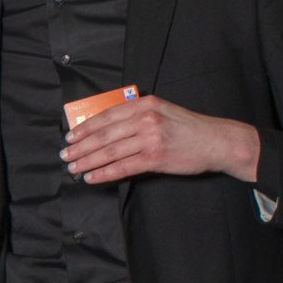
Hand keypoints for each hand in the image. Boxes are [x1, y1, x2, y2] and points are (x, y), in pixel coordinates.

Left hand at [62, 96, 261, 187]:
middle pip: (104, 134)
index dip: (85, 127)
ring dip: (87, 161)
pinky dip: (104, 173)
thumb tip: (107, 129)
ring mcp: (150, 138)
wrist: (216, 141)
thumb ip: (137, 116)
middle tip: (65, 155)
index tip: (70, 136)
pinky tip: (92, 177)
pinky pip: (123, 167)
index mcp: (145, 104)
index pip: (106, 115)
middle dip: (80, 146)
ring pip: (109, 151)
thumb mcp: (162, 111)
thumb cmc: (188, 128)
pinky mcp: (155, 157)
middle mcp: (145, 118)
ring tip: (74, 168)